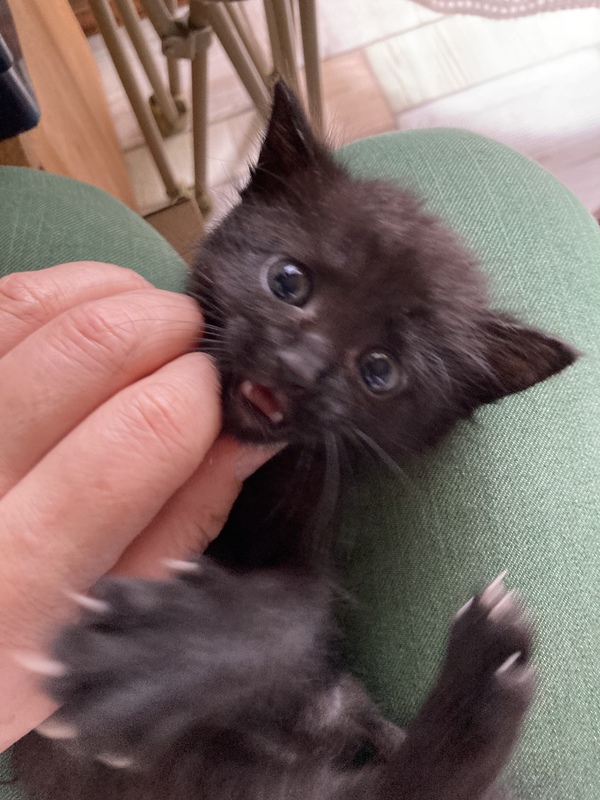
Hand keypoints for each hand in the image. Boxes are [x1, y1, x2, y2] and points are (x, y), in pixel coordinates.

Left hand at [0, 262, 274, 749]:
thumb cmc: (17, 652)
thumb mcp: (114, 614)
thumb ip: (186, 519)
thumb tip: (251, 430)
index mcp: (23, 575)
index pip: (140, 435)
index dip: (206, 392)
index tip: (228, 393)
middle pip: (87, 347)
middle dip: (172, 326)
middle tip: (199, 349)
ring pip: (33, 304)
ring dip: (120, 294)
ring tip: (155, 324)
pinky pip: (0, 302)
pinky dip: (63, 289)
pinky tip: (95, 313)